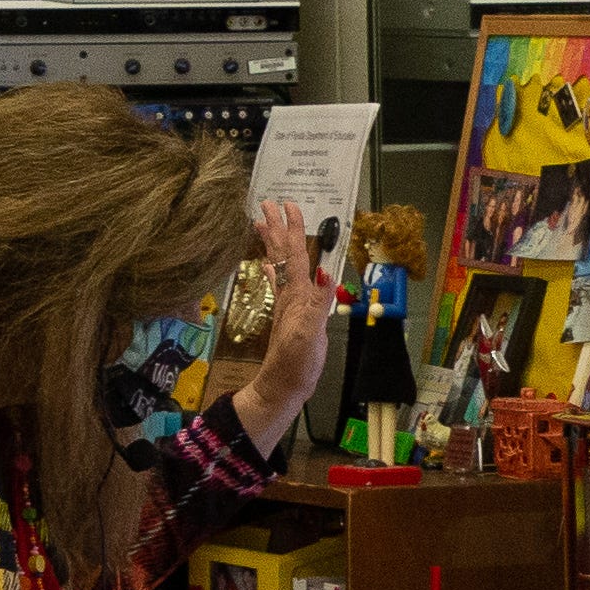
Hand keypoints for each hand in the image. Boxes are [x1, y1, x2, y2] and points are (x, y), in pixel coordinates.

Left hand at [239, 200, 335, 446]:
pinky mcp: (290, 315)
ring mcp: (288, 305)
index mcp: (297, 296)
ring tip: (263, 223)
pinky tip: (269, 264)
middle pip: (283, 255)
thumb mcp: (311, 334)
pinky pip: (281, 285)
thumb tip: (325, 271)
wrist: (282, 387)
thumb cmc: (297, 364)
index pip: (295, 256)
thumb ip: (318, 303)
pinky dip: (275, 271)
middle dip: (278, 228)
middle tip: (269, 203)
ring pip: (280, 266)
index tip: (288, 205)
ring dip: (273, 243)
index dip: (292, 230)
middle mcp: (290, 295)